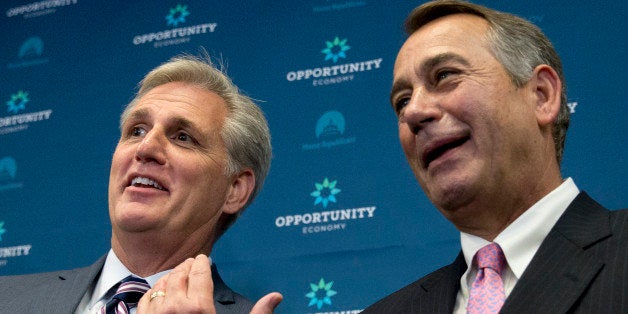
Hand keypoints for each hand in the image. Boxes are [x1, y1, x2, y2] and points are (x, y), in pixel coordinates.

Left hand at [137, 254, 281, 312]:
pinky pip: (145, 300)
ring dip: (169, 278)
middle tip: (191, 264)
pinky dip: (152, 292)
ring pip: (160, 286)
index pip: (199, 273)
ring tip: (176, 276)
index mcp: (199, 308)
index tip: (203, 259)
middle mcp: (175, 307)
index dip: (201, 263)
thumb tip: (275, 297)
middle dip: (186, 267)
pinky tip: (158, 293)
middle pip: (179, 276)